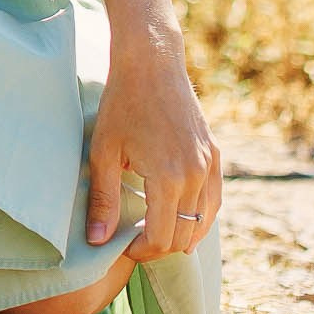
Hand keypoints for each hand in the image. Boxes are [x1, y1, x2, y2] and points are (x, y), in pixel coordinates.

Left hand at [86, 36, 221, 261]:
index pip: (162, 239)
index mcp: (169, 178)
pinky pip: (214, 201)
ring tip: (154, 231)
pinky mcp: (216, 155)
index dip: (141, 251)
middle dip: (159, 246)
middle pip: (185, 236)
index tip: (122, 244)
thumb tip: (98, 241)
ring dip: (181, 235)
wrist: (152, 62)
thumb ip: (103, 200)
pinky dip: (200, 217)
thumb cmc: (122, 104)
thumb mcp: (103, 152)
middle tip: (134, 240)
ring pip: (203, 223)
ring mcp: (211, 165)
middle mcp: (197, 176)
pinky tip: (180, 217)